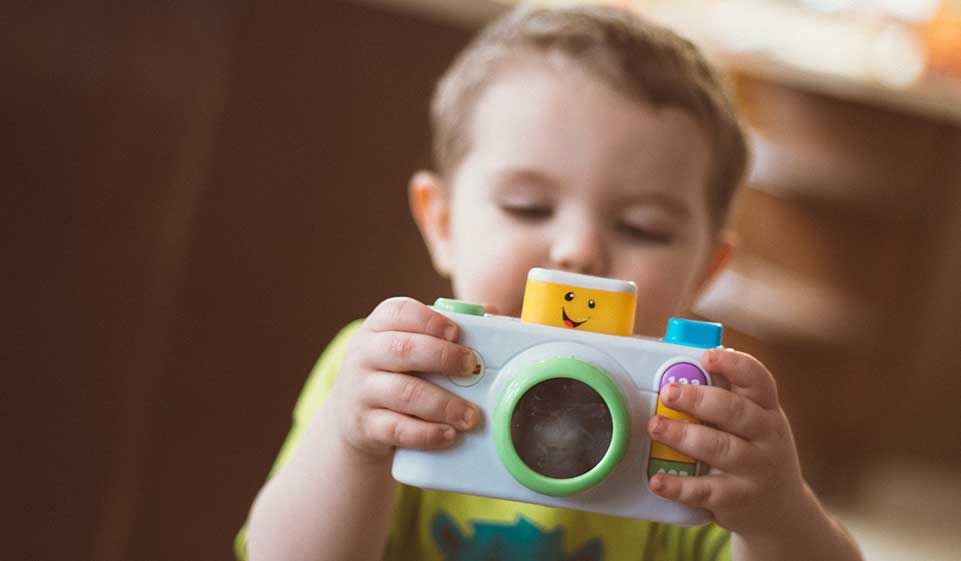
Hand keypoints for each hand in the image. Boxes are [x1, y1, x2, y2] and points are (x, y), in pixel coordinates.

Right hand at [327, 297, 482, 461]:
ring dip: (444, 404)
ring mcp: (361, 391)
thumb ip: (445, 329)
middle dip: (443, 357)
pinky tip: (449, 435)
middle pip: (403, 349)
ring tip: (471, 415)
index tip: (456, 333)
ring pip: (404, 393)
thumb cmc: (396, 371)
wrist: (354, 415)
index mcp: (378, 327)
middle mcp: (364, 355)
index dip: (429, 320)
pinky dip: (426, 433)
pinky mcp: (364, 425)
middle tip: (472, 367)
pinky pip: (397, 429)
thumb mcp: (410, 345)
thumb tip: (493, 312)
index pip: (398, 312)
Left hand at [646, 348, 805, 535]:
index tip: (707, 356)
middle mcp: (766, 436)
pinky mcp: (737, 499)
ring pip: (719, 448)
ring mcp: (755, 469)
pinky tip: (658, 480)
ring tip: (655, 426)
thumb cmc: (755, 452)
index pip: (758, 379)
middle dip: (698, 399)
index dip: (734, 365)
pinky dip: (679, 486)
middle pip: (735, 412)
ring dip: (684, 435)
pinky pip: (706, 491)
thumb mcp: (754, 422)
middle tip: (668, 392)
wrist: (781, 511)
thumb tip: (681, 365)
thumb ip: (726, 397)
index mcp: (768, 409)